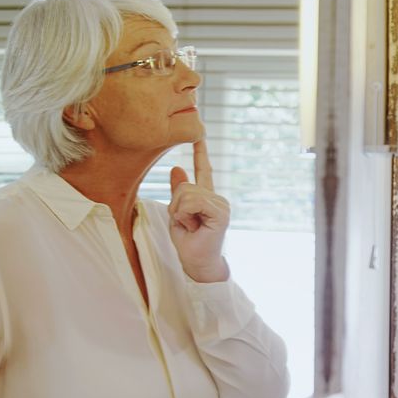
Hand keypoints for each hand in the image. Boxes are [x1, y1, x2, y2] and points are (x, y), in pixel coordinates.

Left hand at [168, 140, 230, 282]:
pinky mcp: (221, 212)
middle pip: (185, 186)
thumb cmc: (189, 242)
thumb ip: (178, 192)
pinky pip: (193, 201)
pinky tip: (195, 227)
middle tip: (186, 224)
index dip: (200, 152)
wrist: (197, 263)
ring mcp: (221, 204)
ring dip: (180, 212)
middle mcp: (217, 197)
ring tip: (191, 226)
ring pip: (187, 193)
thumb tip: (176, 168)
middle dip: (176, 206)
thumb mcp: (177, 212)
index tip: (200, 134)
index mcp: (207, 196)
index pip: (203, 169)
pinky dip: (186, 214)